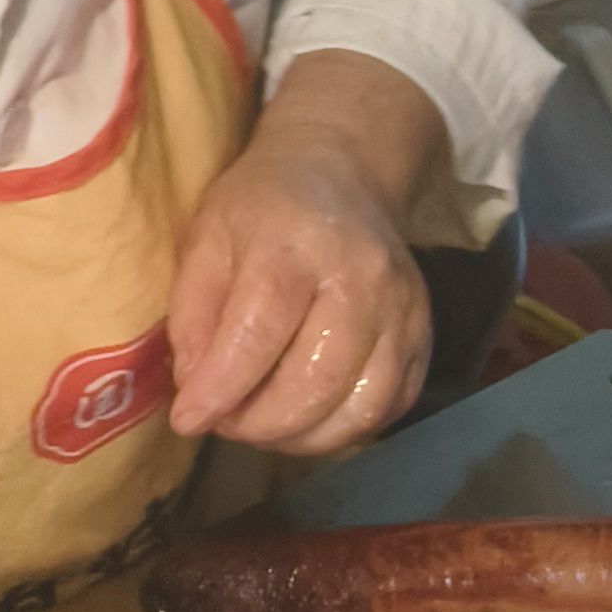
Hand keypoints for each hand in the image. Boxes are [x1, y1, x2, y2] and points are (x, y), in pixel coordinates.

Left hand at [168, 52, 444, 457]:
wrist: (343, 173)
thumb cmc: (263, 206)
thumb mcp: (207, 237)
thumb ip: (194, 313)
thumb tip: (196, 390)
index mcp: (296, 246)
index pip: (259, 334)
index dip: (221, 389)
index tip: (187, 420)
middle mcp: (362, 282)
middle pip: (317, 381)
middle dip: (261, 423)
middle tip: (225, 425)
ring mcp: (403, 315)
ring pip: (361, 408)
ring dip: (305, 438)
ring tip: (265, 430)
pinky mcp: (424, 340)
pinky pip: (389, 408)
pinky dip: (345, 431)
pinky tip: (309, 421)